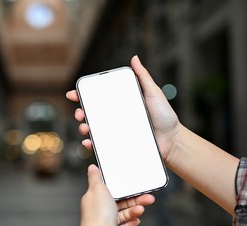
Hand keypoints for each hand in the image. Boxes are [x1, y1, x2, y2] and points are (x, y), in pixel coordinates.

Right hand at [66, 55, 180, 160]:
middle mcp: (116, 117)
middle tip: (80, 113)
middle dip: (80, 112)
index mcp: (121, 103)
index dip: (83, 95)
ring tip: (85, 127)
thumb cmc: (165, 116)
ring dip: (84, 127)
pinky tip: (89, 142)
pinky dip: (91, 144)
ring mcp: (116, 132)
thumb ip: (143, 77)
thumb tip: (134, 58)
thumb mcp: (154, 93)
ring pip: (93, 129)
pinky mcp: (118, 145)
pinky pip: (101, 145)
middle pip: (92, 113)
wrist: (172, 141)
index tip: (74, 93)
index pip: (98, 97)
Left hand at [77, 164, 154, 225]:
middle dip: (134, 200)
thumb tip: (92, 167)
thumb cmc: (98, 214)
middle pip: (118, 202)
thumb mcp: (97, 188)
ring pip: (121, 215)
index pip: (110, 189)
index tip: (134, 186)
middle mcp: (98, 210)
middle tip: (148, 197)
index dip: (123, 187)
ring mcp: (103, 222)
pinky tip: (137, 220)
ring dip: (133, 211)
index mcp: (94, 197)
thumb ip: (95, 177)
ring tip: (142, 209)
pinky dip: (129, 224)